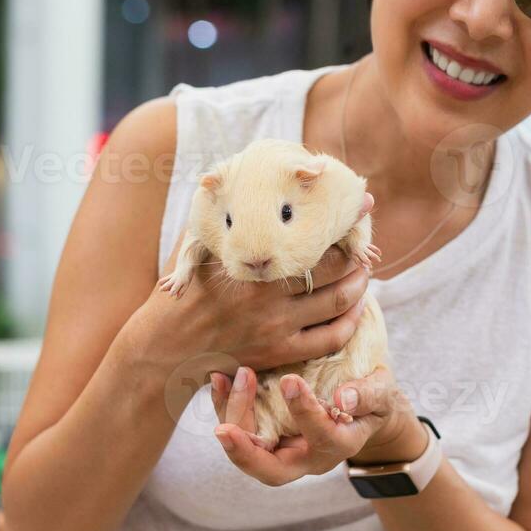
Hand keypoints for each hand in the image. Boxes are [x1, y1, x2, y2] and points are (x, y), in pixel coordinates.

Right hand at [136, 193, 376, 383]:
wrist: (167, 347)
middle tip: (363, 242)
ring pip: (338, 304)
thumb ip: (220, 217)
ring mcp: (278, 328)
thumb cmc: (183, 292)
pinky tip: (355, 308)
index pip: (314, 241)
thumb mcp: (195, 246)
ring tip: (363, 272)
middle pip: (334, 271)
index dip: (342, 225)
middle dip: (356, 254)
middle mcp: (270, 297)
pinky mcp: (280, 352)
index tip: (361, 208)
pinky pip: (330, 339)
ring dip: (358, 286)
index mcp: (254, 266)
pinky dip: (349, 322)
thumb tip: (227, 178)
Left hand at [209, 359, 419, 485]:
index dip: (304, 413)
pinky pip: (241, 430)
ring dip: (232, 418)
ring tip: (225, 380)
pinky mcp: (266, 436)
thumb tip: (343, 400)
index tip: (290, 380)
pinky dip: (226, 407)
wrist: (361, 408)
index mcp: (338, 446)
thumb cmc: (372, 399)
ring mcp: (283, 450)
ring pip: (250, 451)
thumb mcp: (382, 394)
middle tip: (224, 431)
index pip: (321, 437)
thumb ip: (369, 396)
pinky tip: (219, 379)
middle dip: (245, 453)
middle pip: (271, 471)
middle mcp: (306, 458)